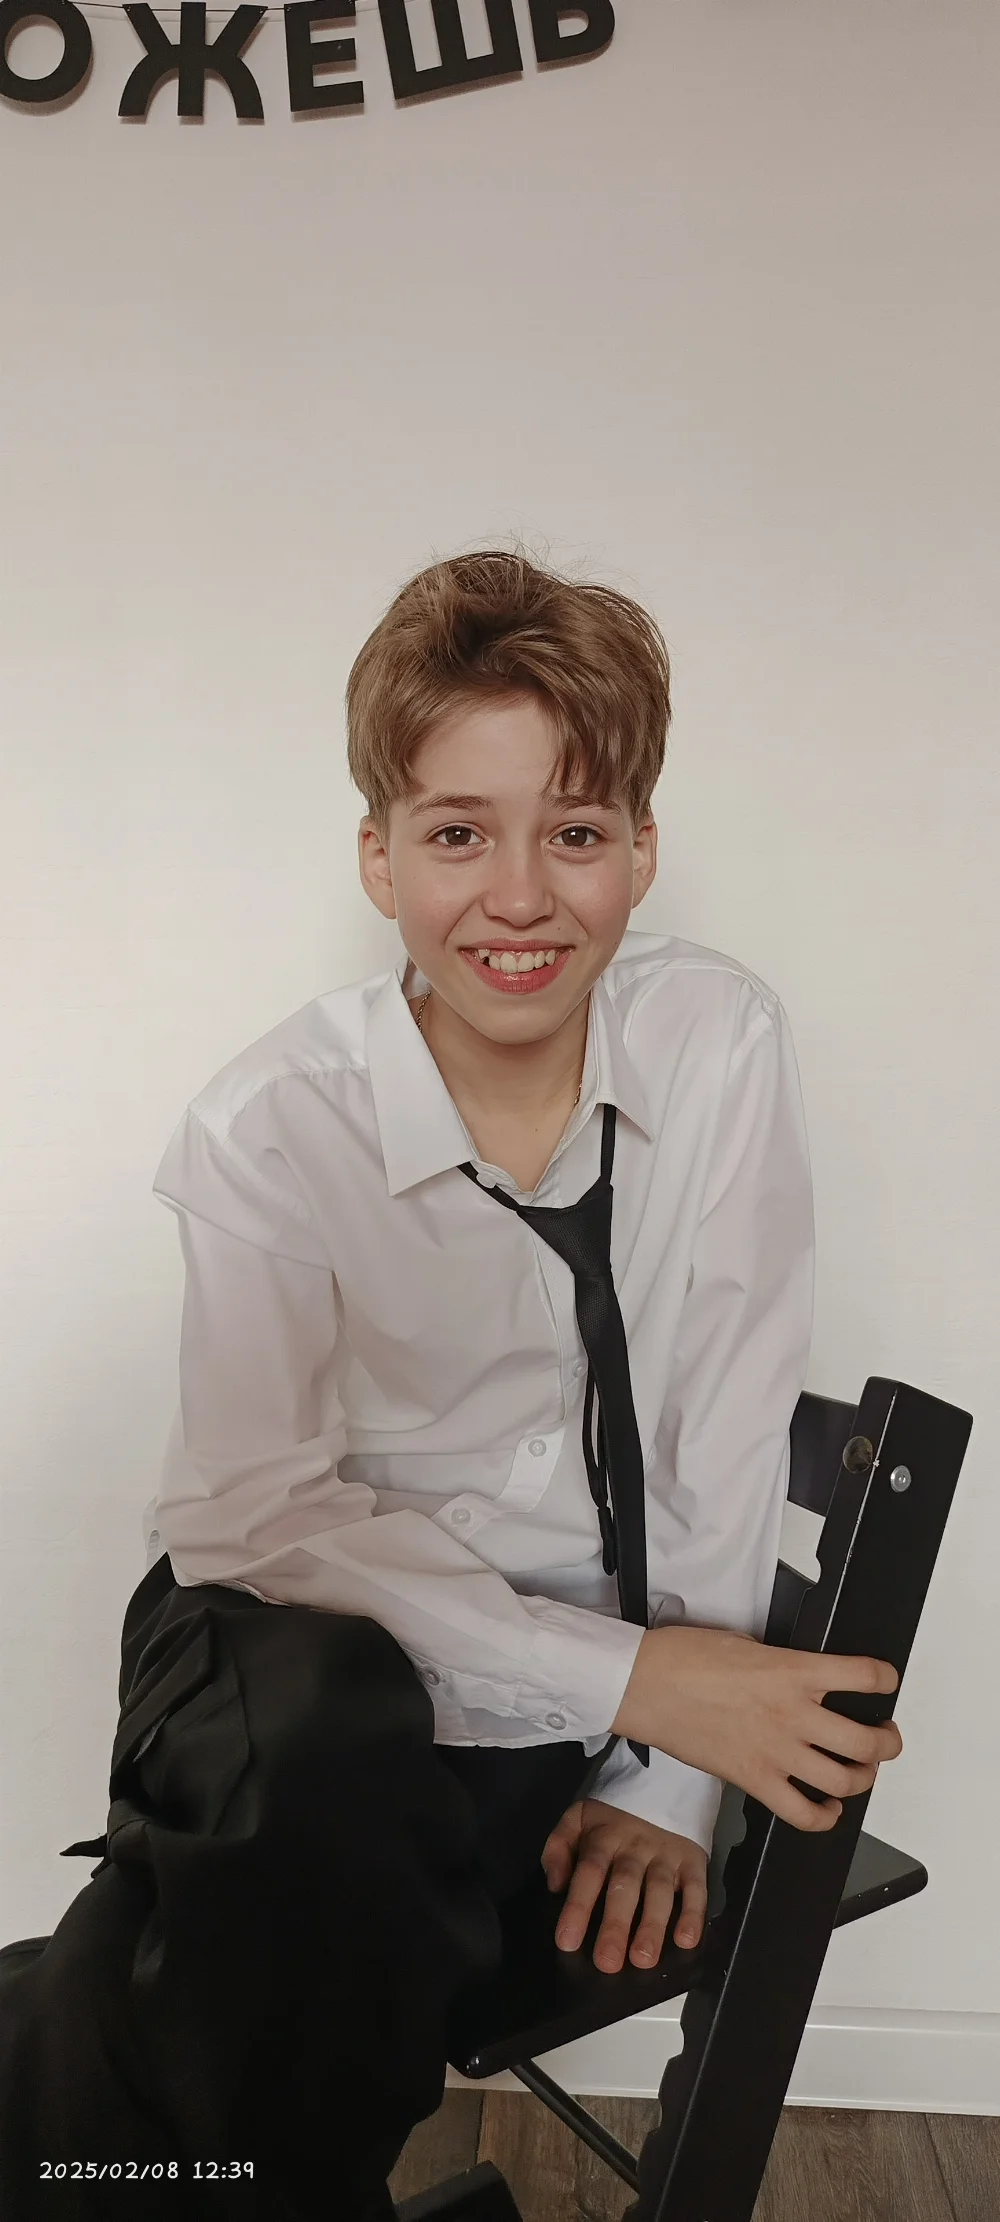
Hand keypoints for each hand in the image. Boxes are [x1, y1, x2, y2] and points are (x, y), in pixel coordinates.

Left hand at [540, 1798, 707, 1973]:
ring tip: (643, 1959)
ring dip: (652, 1926)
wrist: (664, 1783)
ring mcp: (667, 1854)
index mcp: (604, 1837)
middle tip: (608, 1962)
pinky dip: (694, 1913)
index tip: (568, 1942)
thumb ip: (559, 1847)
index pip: (589, 1872)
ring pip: (659, 1891)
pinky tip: (686, 1940)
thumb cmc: (613, 1815)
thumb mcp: (579, 1818)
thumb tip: (555, 1886)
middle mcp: (636, 1847)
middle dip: (616, 1925)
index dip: (578, 1906)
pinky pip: (697, 1887)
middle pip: (624, 1886)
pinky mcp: (694, 1860)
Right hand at [611, 1626, 902, 1832]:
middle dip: (886, 1742)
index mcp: (792, 1672)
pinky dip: (824, 1818)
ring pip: (845, 1781)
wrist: (644, 1685)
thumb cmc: (684, 1659)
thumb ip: (784, 1665)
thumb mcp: (748, 1644)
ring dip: (863, 1779)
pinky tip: (827, 1808)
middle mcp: (792, 1714)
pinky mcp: (753, 1780)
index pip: (864, 1677)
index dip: (886, 1680)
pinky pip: (803, 1813)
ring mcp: (775, 1752)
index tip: (886, 1682)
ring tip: (861, 1771)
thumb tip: (804, 1678)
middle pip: (867, 1741)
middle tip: (884, 1737)